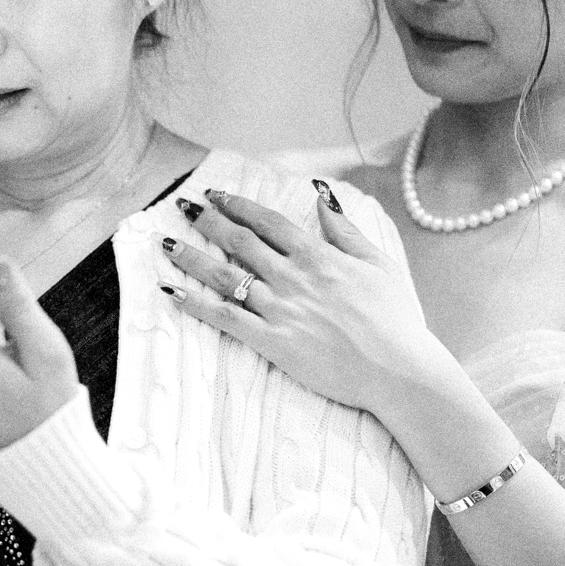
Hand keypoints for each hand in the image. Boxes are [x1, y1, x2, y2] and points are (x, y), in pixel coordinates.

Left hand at [159, 182, 439, 413]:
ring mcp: (280, 310)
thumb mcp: (378, 263)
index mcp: (319, 257)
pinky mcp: (272, 342)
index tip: (215, 195)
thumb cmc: (395, 319)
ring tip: (166, 243)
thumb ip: (344, 230)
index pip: (268, 222)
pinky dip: (196, 304)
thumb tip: (320, 196)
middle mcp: (294, 278)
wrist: (398, 370)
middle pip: (240, 242)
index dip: (238, 205)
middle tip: (183, 208)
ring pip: (225, 276)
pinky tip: (172, 291)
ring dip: (192, 257)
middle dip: (208, 221)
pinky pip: (226, 319)